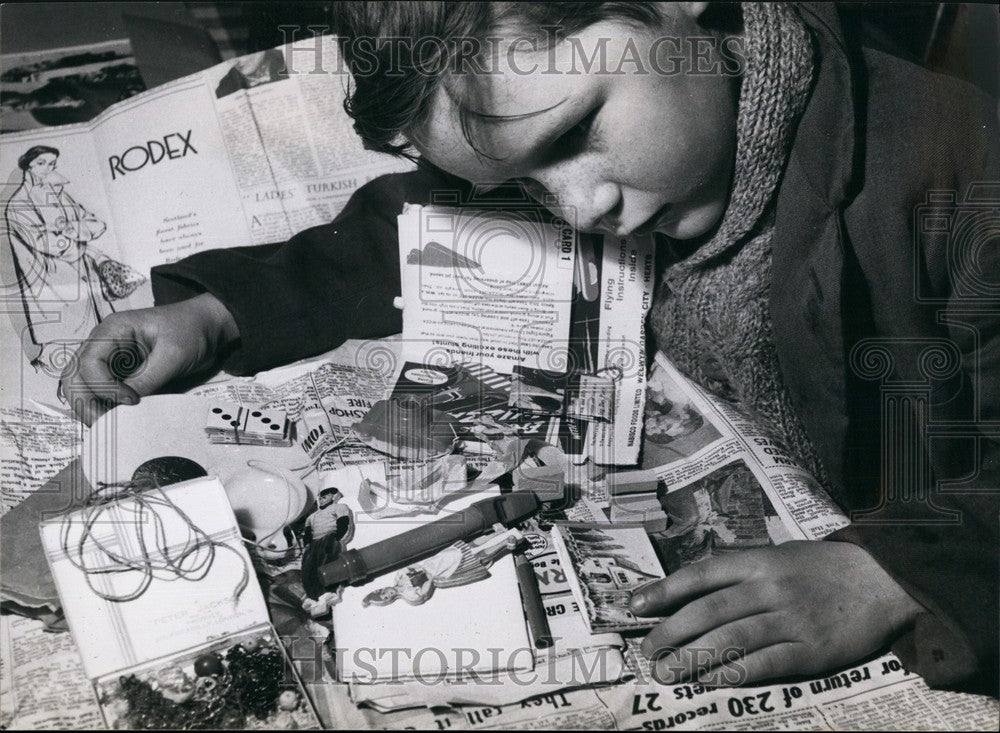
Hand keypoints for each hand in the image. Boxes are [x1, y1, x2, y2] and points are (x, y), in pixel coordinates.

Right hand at [60, 292, 239, 424]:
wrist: (208, 328)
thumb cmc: (191, 330)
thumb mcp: (173, 354)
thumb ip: (148, 379)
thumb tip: (125, 406)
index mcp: (113, 331)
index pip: (88, 363)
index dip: (104, 387)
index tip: (130, 400)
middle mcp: (104, 345)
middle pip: (75, 377)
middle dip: (85, 402)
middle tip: (107, 424)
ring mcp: (110, 361)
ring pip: (82, 388)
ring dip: (91, 408)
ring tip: (112, 425)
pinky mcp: (120, 375)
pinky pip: (102, 394)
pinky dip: (105, 408)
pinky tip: (119, 420)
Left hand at [630, 541, 923, 685]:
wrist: (882, 581)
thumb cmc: (821, 568)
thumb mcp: (778, 554)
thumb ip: (739, 568)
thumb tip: (690, 586)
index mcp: (758, 560)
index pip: (700, 574)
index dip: (664, 590)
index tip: (634, 606)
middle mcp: (769, 588)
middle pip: (707, 612)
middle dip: (670, 633)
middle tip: (646, 651)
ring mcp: (790, 620)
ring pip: (729, 641)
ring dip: (691, 659)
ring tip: (667, 672)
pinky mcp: (810, 651)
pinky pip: (761, 665)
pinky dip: (731, 674)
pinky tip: (708, 682)